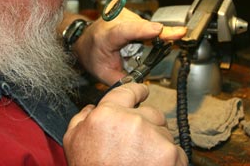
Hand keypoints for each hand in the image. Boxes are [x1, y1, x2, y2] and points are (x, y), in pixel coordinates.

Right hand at [63, 83, 187, 165]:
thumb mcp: (73, 142)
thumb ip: (82, 119)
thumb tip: (91, 109)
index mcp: (107, 115)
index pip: (128, 91)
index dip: (137, 91)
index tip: (142, 91)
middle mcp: (132, 121)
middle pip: (150, 112)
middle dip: (147, 124)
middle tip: (136, 144)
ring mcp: (153, 136)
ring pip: (163, 132)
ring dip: (157, 142)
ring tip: (142, 160)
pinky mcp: (170, 154)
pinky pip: (176, 150)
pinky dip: (169, 159)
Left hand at [74, 8, 185, 84]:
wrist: (84, 40)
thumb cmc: (93, 55)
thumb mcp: (104, 74)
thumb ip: (123, 81)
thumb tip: (140, 86)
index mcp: (106, 36)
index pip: (125, 31)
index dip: (143, 30)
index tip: (159, 30)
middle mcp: (114, 20)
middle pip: (143, 27)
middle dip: (160, 34)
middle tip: (180, 34)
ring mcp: (121, 13)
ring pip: (146, 24)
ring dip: (151, 35)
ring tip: (143, 45)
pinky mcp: (128, 12)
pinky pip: (145, 22)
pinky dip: (149, 31)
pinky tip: (145, 37)